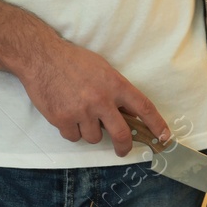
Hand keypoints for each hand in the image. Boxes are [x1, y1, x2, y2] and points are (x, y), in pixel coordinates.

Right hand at [18, 39, 169, 155]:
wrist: (41, 57)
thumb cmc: (72, 60)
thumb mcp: (102, 68)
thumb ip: (116, 89)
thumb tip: (128, 112)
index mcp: (115, 84)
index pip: (143, 107)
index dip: (157, 124)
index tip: (164, 137)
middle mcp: (101, 100)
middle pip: (121, 134)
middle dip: (124, 147)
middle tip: (122, 150)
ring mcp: (82, 111)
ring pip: (94, 138)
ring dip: (89, 131)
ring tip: (79, 113)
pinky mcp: (63, 119)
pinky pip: (73, 137)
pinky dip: (71, 130)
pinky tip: (65, 114)